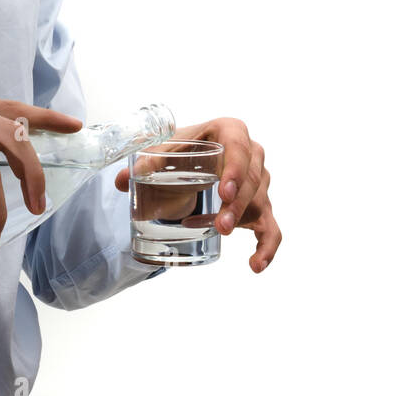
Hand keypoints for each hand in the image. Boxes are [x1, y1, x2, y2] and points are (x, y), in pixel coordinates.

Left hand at [114, 116, 280, 272]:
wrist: (190, 158)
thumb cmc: (180, 150)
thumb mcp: (164, 150)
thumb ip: (145, 163)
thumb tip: (122, 181)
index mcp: (230, 131)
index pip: (240, 148)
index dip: (236, 170)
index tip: (224, 192)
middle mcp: (252, 153)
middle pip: (253, 179)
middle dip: (238, 204)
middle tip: (220, 225)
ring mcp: (259, 180)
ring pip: (260, 202)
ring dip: (243, 221)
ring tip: (221, 235)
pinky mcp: (260, 205)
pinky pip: (272, 227)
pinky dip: (267, 247)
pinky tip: (255, 265)